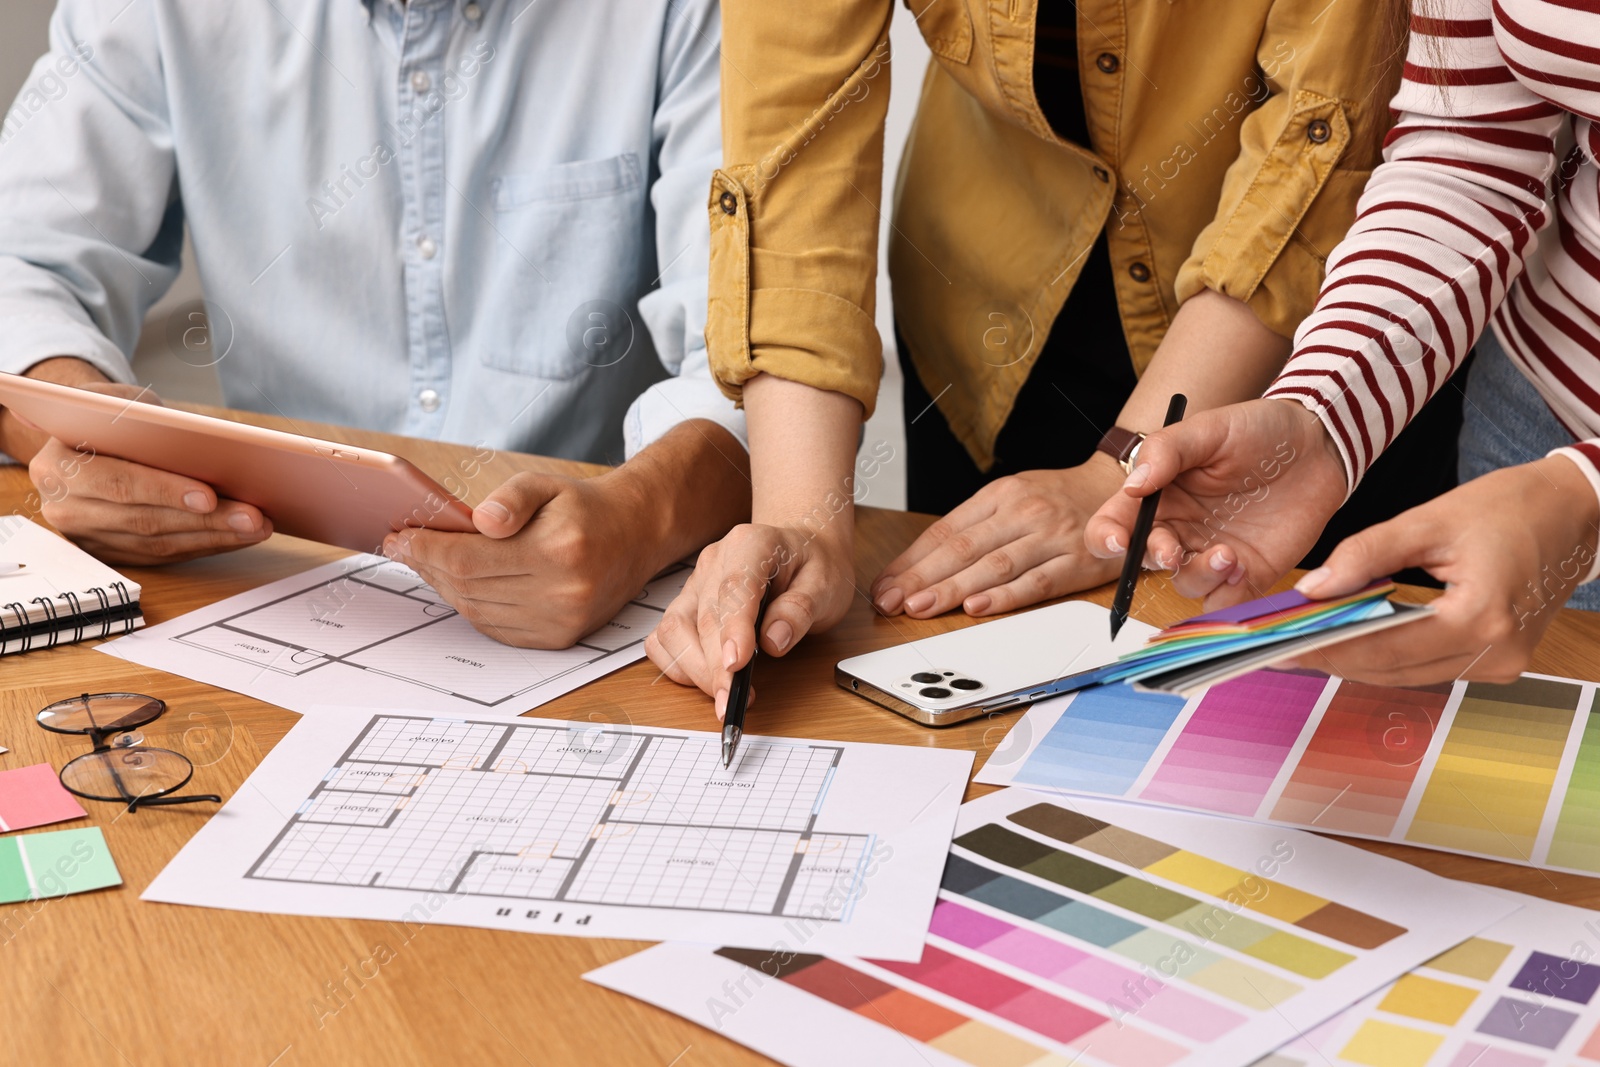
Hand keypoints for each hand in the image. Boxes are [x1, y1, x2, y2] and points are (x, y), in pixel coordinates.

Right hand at [31, 383, 270, 564]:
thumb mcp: (114, 400)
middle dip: (205, 520)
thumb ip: (138, 415)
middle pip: (145, 520)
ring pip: (159, 544)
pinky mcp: (111, 554)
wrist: (82, 441)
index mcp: (57, 466)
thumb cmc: (106, 417)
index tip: (208, 497)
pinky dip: (205, 546)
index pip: (117, 483)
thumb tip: (189, 436)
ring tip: (257, 527)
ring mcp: (88, 537)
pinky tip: (238, 537)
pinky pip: (164, 556)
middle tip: (252, 516)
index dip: (164, 491)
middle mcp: (66, 508)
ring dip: (214, 537)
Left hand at [384, 470, 662, 648]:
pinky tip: (461, 584)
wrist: (635, 535)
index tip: (401, 537)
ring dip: (446, 588)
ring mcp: (563, 621)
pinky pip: (496, 628)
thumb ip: (510, 497)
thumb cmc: (585, 508)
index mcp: (560, 551)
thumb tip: (478, 520)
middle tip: (405, 547)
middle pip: (468, 587)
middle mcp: (564, 593)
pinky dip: (472, 607)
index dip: (426, 550)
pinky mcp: (560, 638)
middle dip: (428, 566)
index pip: (468, 559)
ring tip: (430, 563)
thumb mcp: (546, 484)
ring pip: (477, 612)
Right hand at [646, 522, 854, 716]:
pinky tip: (704, 679)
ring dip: (694, 670)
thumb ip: (801, 609)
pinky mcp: (685, 605)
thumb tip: (774, 641)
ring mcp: (695, 583)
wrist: (799, 549)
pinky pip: (664, 638)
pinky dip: (677, 664)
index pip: (734, 588)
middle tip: (736, 702)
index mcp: (750, 545)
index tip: (737, 665)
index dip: (732, 630)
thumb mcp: (826, 584)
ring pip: (673, 630)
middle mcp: (714, 561)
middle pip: (703, 617)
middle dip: (716, 668)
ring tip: (726, 694)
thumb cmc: (811, 566)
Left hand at [870, 458, 1125, 618]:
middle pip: (961, 549)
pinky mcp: (1076, 562)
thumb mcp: (1013, 495)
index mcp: (998, 495)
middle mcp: (1021, 512)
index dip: (911, 561)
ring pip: (992, 566)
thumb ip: (975, 526)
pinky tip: (977, 608)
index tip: (884, 584)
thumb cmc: (1058, 497)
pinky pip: (1036, 582)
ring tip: (920, 608)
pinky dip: (1005, 596)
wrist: (1122, 486)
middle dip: (920, 579)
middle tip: (890, 602)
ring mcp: (1049, 537)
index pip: (944, 531)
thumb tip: (924, 563)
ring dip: (952, 589)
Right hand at [1085, 398, 1348, 607]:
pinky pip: (1225, 600)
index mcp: (1158, 496)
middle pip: (1144, 561)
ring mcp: (1211, 552)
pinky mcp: (1247, 573)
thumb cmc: (1259, 430)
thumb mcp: (1208, 429)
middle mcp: (1179, 529)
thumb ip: (1166, 451)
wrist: (1317, 445)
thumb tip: (1133, 485)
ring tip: (1226, 553)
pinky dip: (1228, 595)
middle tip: (1173, 551)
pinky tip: (1242, 567)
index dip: (1105, 538)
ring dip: (1199, 575)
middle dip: (1155, 559)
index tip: (1119, 541)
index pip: (1113, 525)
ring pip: (1185, 584)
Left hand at [1280, 457, 1599, 685]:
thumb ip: (1366, 554)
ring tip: (1307, 643)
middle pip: (1393, 669)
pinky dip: (1392, 654)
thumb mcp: (1429, 520)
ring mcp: (1502, 664)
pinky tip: (1355, 639)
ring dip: (1360, 659)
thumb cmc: (1509, 507)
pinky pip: (1431, 666)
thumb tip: (1312, 590)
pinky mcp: (1501, 661)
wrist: (1574, 512)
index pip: (1384, 647)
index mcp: (1480, 619)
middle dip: (1335, 657)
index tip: (1279, 647)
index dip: (1327, 648)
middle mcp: (1495, 654)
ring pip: (1409, 674)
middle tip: (1280, 648)